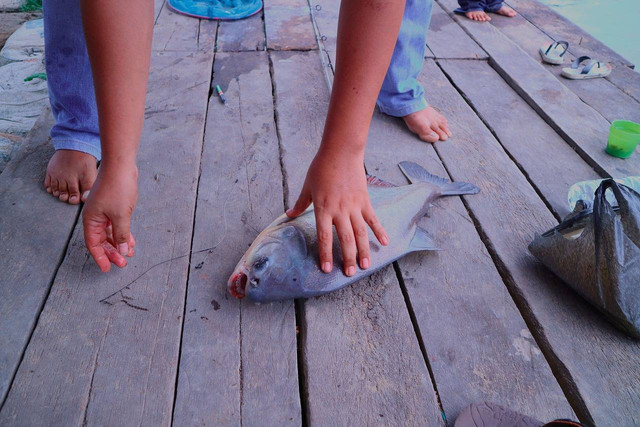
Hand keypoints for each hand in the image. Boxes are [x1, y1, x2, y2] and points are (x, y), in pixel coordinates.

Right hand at [82, 163, 137, 271]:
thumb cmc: (117, 187)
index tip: (107, 269)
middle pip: (101, 240)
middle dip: (112, 252)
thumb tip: (123, 252)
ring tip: (129, 254)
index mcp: (91, 219)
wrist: (121, 165)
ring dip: (119, 244)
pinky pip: (116, 225)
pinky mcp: (113, 206)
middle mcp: (95, 217)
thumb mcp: (121, 215)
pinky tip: (131, 241)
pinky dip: (123, 233)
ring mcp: (104, 211)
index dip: (100, 257)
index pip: (92, 244)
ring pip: (110, 233)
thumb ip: (121, 235)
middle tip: (123, 263)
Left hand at [286, 148, 388, 275]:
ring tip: (366, 266)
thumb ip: (300, 204)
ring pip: (360, 232)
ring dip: (364, 250)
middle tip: (351, 273)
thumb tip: (289, 214)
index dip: (325, 254)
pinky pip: (372, 219)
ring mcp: (354, 206)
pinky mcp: (364, 200)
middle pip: (345, 239)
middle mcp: (339, 210)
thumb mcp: (307, 186)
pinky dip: (379, 231)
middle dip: (348, 258)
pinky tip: (385, 243)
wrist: (341, 152)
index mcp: (323, 209)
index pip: (324, 236)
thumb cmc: (321, 168)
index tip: (327, 269)